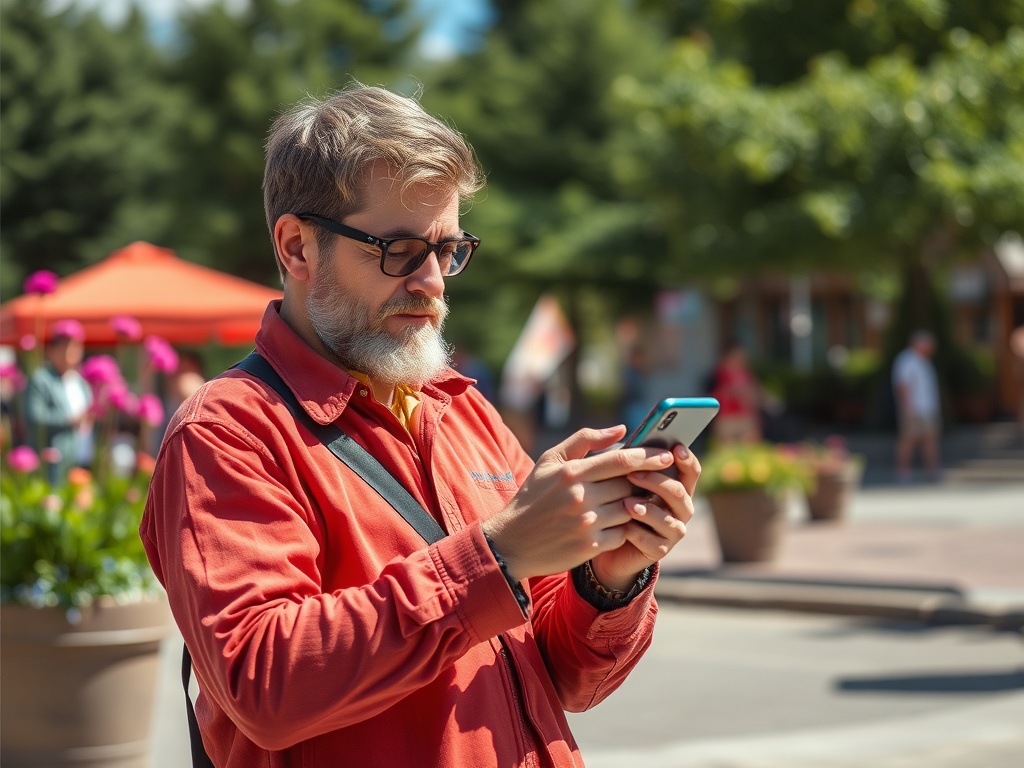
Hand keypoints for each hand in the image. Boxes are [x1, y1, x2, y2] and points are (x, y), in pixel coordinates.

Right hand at [482, 425, 677, 582]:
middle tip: (656, 478)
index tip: (666, 454)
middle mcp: (580, 497)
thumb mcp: (550, 460)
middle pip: (630, 485)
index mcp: (572, 472)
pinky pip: (622, 533)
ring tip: (639, 500)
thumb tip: (622, 429)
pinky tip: (621, 522)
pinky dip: (625, 527)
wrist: (512, 542)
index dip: (648, 456)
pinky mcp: (590, 546)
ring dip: (637, 505)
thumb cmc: (533, 496)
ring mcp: (586, 523)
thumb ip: (585, 440)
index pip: (621, 460)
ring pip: (630, 510)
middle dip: (644, 482)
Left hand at [590, 444, 700, 590]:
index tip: (676, 448)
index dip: (686, 459)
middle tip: (633, 474)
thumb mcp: (619, 478)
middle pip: (679, 492)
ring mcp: (672, 530)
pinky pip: (652, 540)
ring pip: (668, 518)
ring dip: (647, 509)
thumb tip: (620, 431)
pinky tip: (622, 526)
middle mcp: (680, 508)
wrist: (605, 541)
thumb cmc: (614, 502)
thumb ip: (627, 459)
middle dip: (657, 481)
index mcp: (675, 486)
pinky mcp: (660, 550)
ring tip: (627, 503)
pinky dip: (637, 532)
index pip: (690, 470)